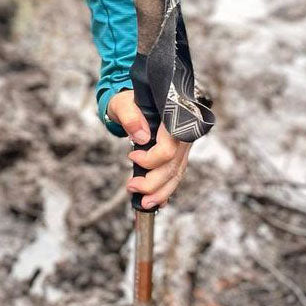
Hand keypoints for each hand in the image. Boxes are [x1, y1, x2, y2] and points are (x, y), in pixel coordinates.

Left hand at [107, 89, 191, 209]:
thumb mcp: (123, 103)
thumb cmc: (128, 101)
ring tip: (145, 204)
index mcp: (172, 120)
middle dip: (153, 183)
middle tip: (132, 188)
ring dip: (161, 192)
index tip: (131, 157)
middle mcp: (182, 134)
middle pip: (174, 165)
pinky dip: (167, 189)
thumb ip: (130, 116)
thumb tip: (141, 137)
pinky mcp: (178, 154)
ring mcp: (182, 145)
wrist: (135, 101)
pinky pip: (176, 174)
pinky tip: (158, 201)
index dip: (150, 159)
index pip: (168, 148)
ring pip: (177, 173)